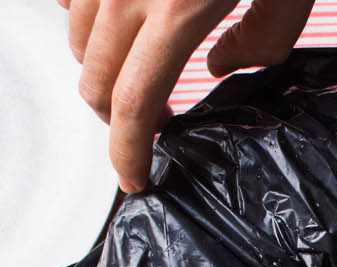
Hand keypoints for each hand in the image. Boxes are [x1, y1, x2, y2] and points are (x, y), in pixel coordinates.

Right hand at [60, 0, 316, 192]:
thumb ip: (261, 42)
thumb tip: (216, 69)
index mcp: (178, 11)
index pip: (134, 107)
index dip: (127, 154)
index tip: (136, 180)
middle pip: (94, 82)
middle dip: (117, 117)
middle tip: (152, 126)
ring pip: (75, 37)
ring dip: (103, 68)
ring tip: (141, 70)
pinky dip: (86, 16)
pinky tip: (123, 17)